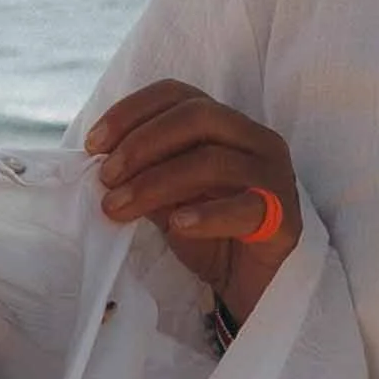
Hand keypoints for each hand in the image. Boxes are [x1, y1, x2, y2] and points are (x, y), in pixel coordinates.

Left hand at [87, 81, 302, 321]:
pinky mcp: (284, 218)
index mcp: (227, 124)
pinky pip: (245, 207)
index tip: (94, 144)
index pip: (178, 94)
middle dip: (141, 144)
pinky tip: (176, 225)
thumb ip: (143, 174)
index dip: (131, 112)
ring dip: (155, 183)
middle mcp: (256, 139)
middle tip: (106, 178)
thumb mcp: (166, 197)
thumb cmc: (208, 232)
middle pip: (197, 117)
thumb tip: (100, 164)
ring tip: (119, 208)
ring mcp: (274, 176)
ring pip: (213, 161)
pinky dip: (205, 214)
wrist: (247, 284)